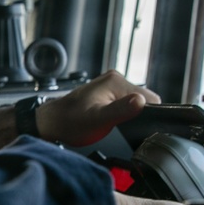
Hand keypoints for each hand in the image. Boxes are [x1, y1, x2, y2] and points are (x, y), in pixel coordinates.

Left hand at [35, 70, 160, 146]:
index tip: (133, 124)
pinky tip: (110, 120)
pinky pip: (126, 103)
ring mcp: (111, 85)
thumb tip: (141, 102)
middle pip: (144, 100)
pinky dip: (123, 114)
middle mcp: (115, 79)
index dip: (147, 115)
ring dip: (130, 115)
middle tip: (118, 125)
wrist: (52, 122)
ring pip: (136, 103)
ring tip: (112, 123)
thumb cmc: (70, 121)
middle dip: (138, 115)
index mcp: (116, 81)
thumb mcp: (97, 120)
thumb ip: (120, 110)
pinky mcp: (108, 93)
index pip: (150, 98)